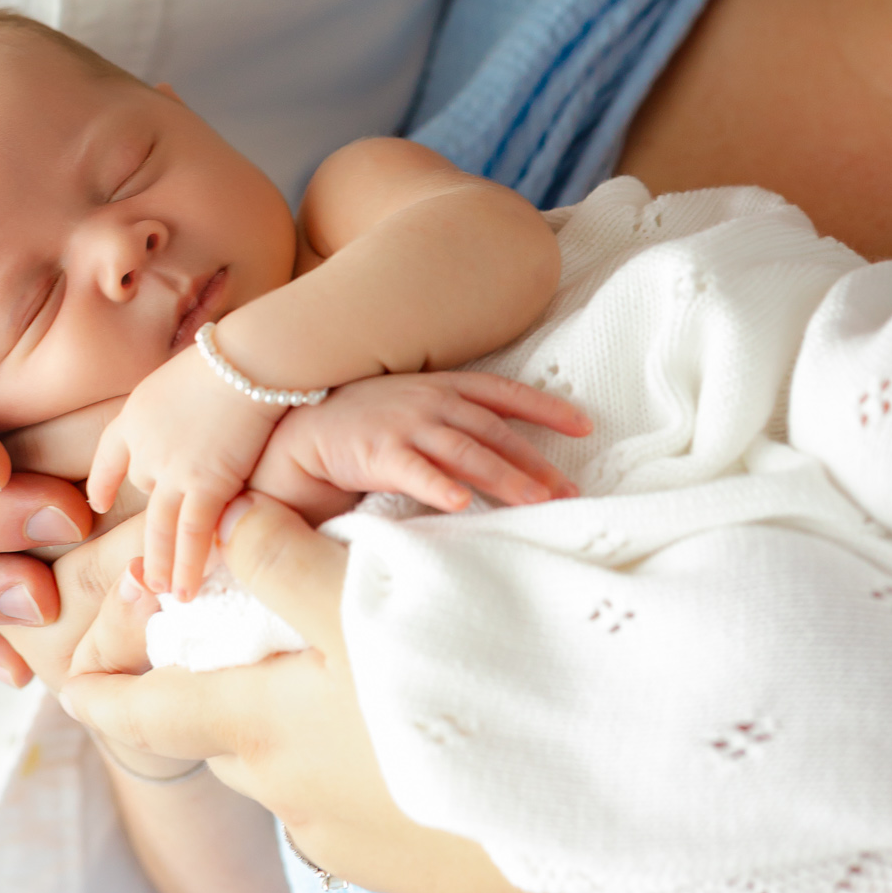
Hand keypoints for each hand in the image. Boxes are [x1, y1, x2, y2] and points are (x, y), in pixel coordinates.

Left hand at [65, 506, 891, 892]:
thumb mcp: (365, 606)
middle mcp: (294, 798)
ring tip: (339, 646)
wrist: (601, 832)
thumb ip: (282, 562)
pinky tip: (414, 699)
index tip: (60, 676)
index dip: (96, 687)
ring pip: (298, 753)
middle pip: (225, 730)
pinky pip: (361, 781)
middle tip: (227, 626)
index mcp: (262, 735)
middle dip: (213, 683)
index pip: (144, 712)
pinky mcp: (419, 856)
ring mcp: (358, 839)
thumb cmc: (466, 704)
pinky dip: (360, 735)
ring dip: (300, 704)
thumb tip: (226, 531)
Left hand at [87, 345, 280, 599]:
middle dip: (150, 526)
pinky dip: (188, 566)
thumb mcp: (190, 372)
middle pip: (143, 492)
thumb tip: (204, 410)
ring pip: (159, 527)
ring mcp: (171, 468)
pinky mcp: (204, 485)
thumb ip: (186, 403)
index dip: (103, 479)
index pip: (109, 452)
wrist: (249, 357)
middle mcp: (144, 446)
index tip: (97, 501)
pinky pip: (191, 535)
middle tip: (145, 563)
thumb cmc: (235, 354)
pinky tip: (185, 590)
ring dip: (161, 563)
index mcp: (136, 413)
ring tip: (161, 591)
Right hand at [253, 369, 590, 517]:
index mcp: (444, 387)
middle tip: (570, 491)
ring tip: (537, 501)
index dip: (546, 408)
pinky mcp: (377, 452)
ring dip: (504, 476)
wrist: (306, 426)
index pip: (504, 394)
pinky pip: (414, 471)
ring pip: (466, 452)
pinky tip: (461, 505)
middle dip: (536, 461)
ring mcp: (405, 425)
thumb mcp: (418, 404)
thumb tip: (510, 447)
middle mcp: (430, 402)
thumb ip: (459, 418)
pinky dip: (439, 486)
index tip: (586, 426)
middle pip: (494, 432)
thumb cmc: (368, 419)